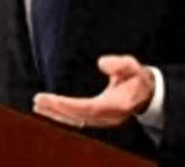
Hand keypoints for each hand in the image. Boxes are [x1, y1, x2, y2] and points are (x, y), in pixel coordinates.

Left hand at [32, 55, 153, 127]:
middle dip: (57, 109)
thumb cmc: (137, 79)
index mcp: (117, 105)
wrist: (147, 94)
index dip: (67, 105)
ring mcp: (103, 121)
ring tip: (38, 105)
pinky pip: (77, 120)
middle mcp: (108, 117)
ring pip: (76, 121)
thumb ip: (120, 64)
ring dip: (56, 114)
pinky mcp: (97, 119)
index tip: (50, 99)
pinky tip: (49, 111)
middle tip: (38, 100)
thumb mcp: (134, 67)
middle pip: (78, 116)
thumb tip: (101, 63)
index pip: (87, 108)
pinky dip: (62, 117)